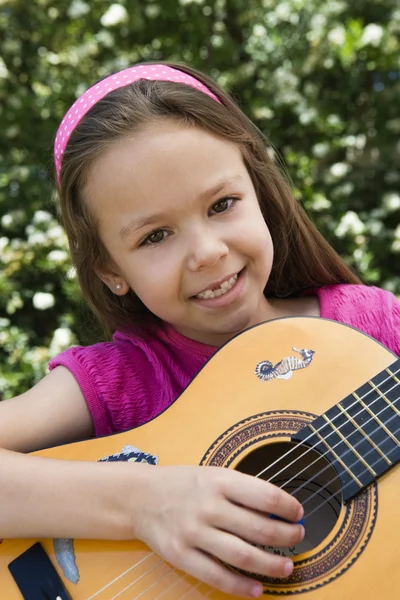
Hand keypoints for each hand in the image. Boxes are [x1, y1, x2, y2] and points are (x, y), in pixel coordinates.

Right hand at [134, 465, 303, 597]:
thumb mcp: (213, 475)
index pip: (265, 495)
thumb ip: (242, 490)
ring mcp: (194, 532)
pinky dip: (241, 586)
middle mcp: (208, 506)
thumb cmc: (183, 484)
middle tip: (297, 539)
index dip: (288, 507)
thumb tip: (278, 511)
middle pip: (259, 528)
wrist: (140, 497)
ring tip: (286, 567)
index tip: (298, 513)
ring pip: (243, 555)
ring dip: (271, 565)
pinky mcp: (182, 555)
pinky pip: (217, 576)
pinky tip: (257, 589)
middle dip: (286, 537)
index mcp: (219, 481)